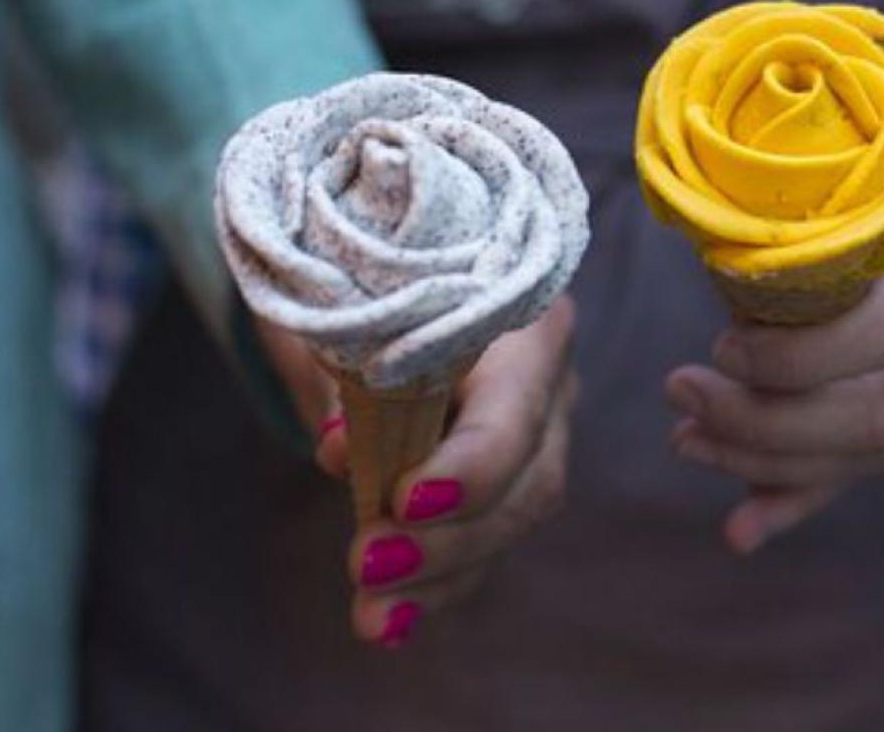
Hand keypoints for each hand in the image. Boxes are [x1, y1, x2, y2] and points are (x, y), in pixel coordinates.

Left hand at [257, 296, 577, 646]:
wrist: (376, 262)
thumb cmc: (355, 273)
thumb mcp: (335, 305)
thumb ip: (340, 369)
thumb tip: (342, 450)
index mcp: (519, 315)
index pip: (517, 405)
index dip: (472, 464)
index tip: (403, 500)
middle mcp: (548, 378)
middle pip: (529, 480)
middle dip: (451, 539)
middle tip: (367, 562)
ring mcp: (540, 431)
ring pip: (513, 520)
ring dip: (441, 576)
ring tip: (371, 616)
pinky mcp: (511, 474)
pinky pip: (488, 540)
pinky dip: (438, 585)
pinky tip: (387, 621)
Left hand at [664, 39, 883, 552]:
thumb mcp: (866, 146)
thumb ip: (811, 218)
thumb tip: (710, 285)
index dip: (799, 357)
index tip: (717, 344)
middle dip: (765, 425)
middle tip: (680, 396)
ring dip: (774, 461)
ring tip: (691, 438)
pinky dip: (812, 487)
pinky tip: (748, 517)